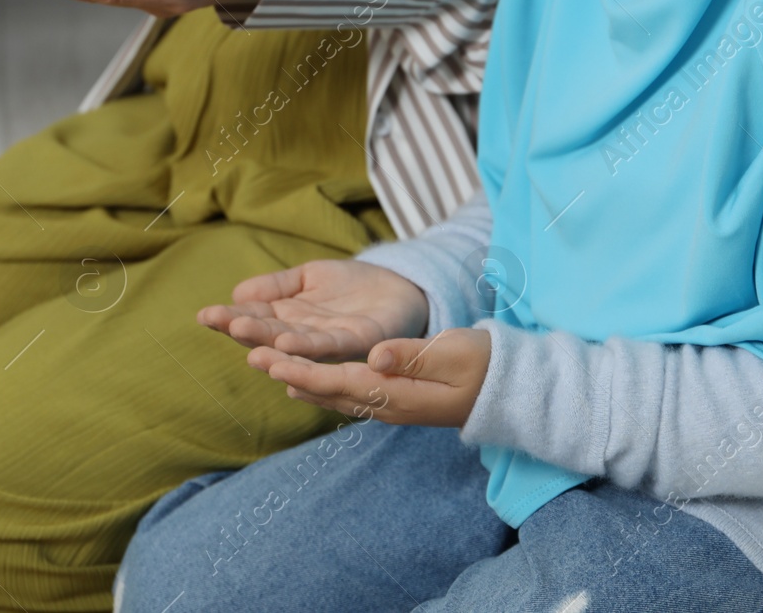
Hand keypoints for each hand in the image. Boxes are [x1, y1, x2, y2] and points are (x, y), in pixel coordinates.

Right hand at [198, 259, 428, 361]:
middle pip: (268, 335)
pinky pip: (330, 347)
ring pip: (294, 346)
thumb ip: (277, 286)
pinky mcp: (359, 341)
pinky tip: (287, 342)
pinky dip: (307, 348)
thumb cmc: (350, 286)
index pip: (253, 318)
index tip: (204, 315)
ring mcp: (329, 342)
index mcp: (287, 319)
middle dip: (243, 330)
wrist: (399, 286)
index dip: (229, 317)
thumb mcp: (308, 276)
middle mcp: (303, 336)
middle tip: (219, 323)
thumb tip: (238, 292)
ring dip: (269, 345)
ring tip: (244, 337)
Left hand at [251, 328, 492, 427]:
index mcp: (398, 393)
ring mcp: (389, 405)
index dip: (304, 369)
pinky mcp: (393, 399)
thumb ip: (413, 356)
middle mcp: (387, 404)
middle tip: (253, 356)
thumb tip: (376, 355)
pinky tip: (303, 379)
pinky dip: (320, 383)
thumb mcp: (454, 355)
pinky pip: (347, 393)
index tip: (271, 359)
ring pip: (334, 393)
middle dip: (290, 373)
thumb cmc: (486, 367)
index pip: (340, 381)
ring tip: (266, 364)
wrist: (509, 393)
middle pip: (329, 389)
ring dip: (299, 379)